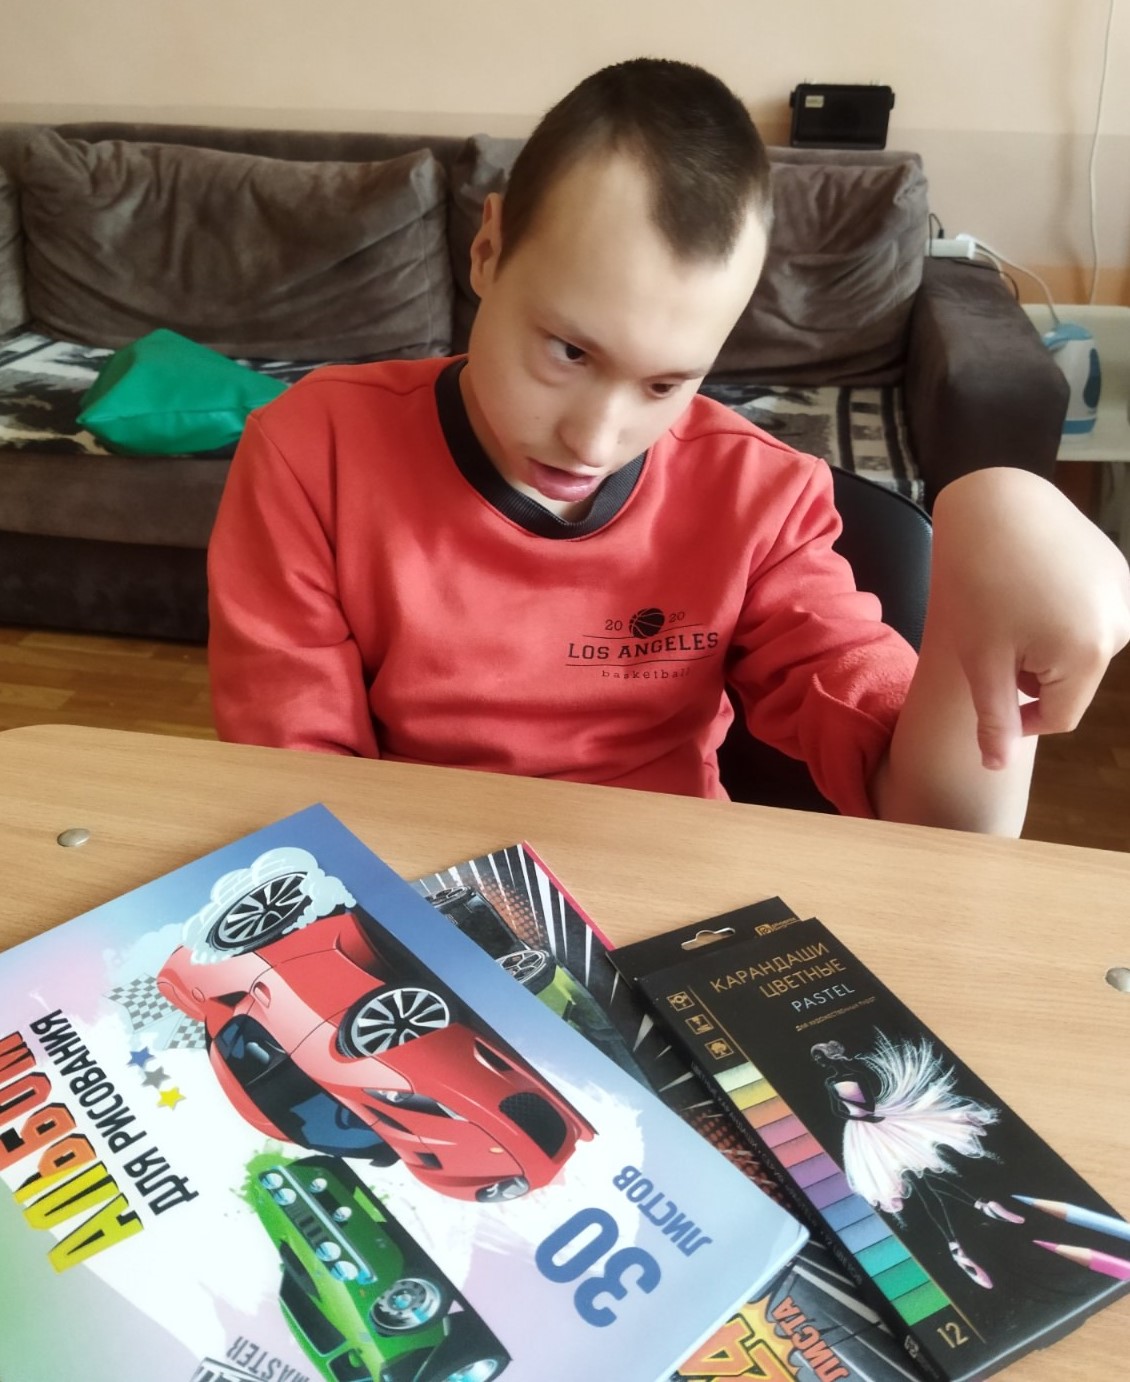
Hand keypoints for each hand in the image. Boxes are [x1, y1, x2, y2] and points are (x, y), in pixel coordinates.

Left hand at [929, 468, 1129, 769]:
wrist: (995, 502)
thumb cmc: (979, 582)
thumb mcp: (980, 658)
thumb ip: (995, 718)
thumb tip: (996, 768)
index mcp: (1090, 653)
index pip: (1061, 717)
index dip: (1020, 718)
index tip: (989, 695)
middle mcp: (1120, 625)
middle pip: (1073, 682)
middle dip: (1034, 675)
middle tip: (995, 640)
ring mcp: (1124, 594)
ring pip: (1081, 648)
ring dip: (1048, 647)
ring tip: (1010, 612)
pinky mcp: (1117, 568)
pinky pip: (1088, 613)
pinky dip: (1060, 615)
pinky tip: (1029, 588)